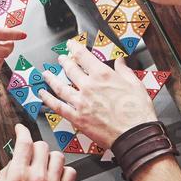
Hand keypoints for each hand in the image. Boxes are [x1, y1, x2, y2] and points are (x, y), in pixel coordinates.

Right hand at [0, 123, 75, 180]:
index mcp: (17, 174)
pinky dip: (64, 170)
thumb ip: (2, 176)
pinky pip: (70, 172)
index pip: (23, 142)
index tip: (20, 129)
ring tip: (45, 164)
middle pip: (41, 145)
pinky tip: (57, 175)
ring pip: (57, 155)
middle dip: (35, 146)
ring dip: (50, 157)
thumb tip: (10, 164)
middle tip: (31, 153)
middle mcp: (36, 175)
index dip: (21, 131)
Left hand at [38, 46, 156, 150]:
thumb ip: (124, 70)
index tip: (70, 45)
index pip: (83, 56)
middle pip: (70, 69)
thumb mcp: (135, 84)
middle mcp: (88, 86)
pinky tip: (43, 95)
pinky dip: (48, 100)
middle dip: (64, 62)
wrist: (135, 135)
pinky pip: (58, 107)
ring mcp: (81, 102)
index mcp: (102, 75)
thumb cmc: (137, 112)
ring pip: (60, 87)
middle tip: (60, 59)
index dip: (74, 48)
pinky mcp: (77, 118)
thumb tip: (120, 60)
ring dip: (51, 78)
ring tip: (46, 74)